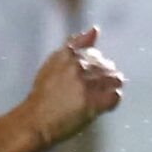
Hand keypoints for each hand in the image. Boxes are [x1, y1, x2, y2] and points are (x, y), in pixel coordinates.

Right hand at [21, 27, 123, 145]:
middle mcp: (79, 66)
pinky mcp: (93, 102)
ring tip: (97, 98)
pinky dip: (111, 103)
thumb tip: (95, 30)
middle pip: (108, 67)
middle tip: (90, 93)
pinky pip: (115, 97)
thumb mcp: (54, 62)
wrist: (35, 121)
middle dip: (103, 80)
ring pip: (115, 80)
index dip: (93, 69)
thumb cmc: (43, 94)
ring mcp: (87, 84)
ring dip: (109, 89)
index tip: (84, 80)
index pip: (95, 55)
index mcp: (69, 54)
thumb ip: (75, 45)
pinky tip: (100, 107)